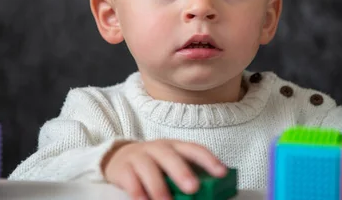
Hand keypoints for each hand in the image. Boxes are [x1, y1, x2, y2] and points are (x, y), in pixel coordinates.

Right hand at [101, 139, 227, 199]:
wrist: (118, 158)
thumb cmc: (154, 166)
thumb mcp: (170, 167)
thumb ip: (186, 177)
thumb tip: (208, 194)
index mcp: (175, 147)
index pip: (194, 149)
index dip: (209, 160)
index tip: (222, 173)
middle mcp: (157, 148)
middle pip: (170, 156)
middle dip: (182, 172)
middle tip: (193, 188)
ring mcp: (138, 156)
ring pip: (148, 168)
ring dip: (159, 187)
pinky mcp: (122, 168)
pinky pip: (130, 179)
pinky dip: (137, 192)